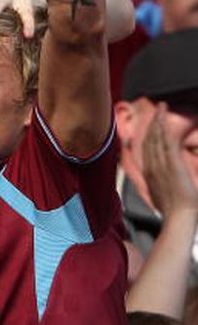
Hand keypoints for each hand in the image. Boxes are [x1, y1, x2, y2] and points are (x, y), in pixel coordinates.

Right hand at [142, 102, 197, 217]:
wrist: (179, 216)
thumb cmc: (173, 211)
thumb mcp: (161, 196)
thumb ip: (159, 184)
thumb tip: (160, 181)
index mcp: (149, 173)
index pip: (146, 149)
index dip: (148, 134)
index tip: (151, 124)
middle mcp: (152, 165)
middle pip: (149, 139)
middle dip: (153, 122)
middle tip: (157, 109)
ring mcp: (161, 163)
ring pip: (156, 137)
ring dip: (159, 120)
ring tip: (162, 107)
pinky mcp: (171, 162)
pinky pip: (165, 141)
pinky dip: (164, 127)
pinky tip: (164, 118)